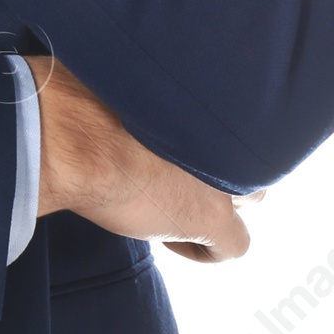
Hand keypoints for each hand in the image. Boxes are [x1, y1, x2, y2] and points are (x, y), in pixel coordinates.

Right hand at [28, 56, 259, 262]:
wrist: (83, 139)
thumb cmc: (91, 102)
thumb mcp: (132, 84)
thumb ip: (158, 93)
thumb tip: (143, 83)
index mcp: (216, 97)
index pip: (236, 119)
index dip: (205, 137)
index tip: (175, 146)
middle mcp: (231, 135)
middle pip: (250, 157)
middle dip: (222, 169)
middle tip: (180, 176)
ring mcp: (227, 177)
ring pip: (251, 198)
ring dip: (220, 204)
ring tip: (178, 207)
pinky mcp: (214, 216)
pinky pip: (234, 245)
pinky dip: (208, 250)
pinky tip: (172, 242)